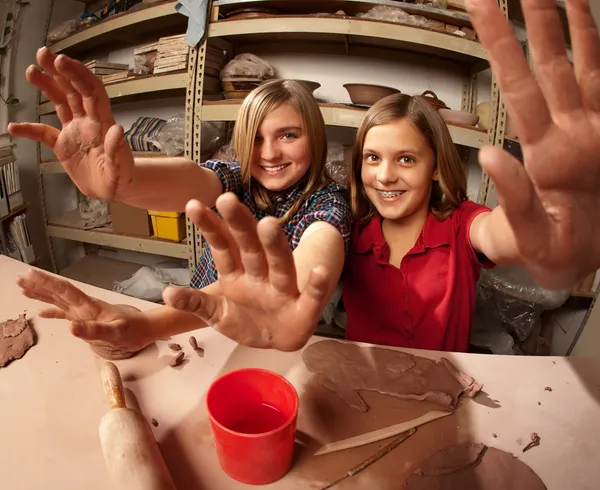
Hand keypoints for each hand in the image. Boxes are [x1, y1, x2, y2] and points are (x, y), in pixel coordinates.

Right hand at [7, 47, 133, 201]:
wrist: (114, 191)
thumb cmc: (122, 177)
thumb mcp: (121, 167)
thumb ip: (116, 149)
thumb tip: (117, 129)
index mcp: (102, 124)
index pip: (91, 92)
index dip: (78, 75)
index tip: (62, 61)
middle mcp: (87, 122)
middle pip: (74, 90)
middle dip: (60, 71)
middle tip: (43, 54)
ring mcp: (75, 132)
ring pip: (60, 103)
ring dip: (47, 86)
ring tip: (31, 71)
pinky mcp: (64, 146)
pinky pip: (44, 133)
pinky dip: (29, 129)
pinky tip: (14, 127)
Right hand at [16, 269, 151, 358]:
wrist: (145, 329)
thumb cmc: (132, 331)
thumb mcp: (116, 333)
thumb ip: (94, 330)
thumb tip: (71, 327)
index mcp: (90, 306)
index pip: (65, 291)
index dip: (48, 283)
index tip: (31, 274)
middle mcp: (85, 306)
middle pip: (59, 292)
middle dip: (40, 285)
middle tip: (20, 277)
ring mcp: (85, 312)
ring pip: (59, 300)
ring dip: (43, 294)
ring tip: (24, 288)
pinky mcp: (87, 319)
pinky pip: (65, 313)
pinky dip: (53, 311)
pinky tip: (42, 312)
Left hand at [162, 194, 329, 350]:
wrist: (277, 340)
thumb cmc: (247, 320)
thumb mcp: (217, 314)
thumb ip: (196, 303)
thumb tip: (167, 294)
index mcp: (237, 274)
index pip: (222, 247)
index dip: (210, 227)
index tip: (193, 205)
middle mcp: (260, 275)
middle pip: (249, 247)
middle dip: (239, 225)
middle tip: (227, 199)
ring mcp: (283, 291)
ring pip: (280, 264)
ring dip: (274, 245)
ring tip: (269, 224)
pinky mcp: (304, 311)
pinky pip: (312, 297)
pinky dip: (318, 285)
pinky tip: (322, 271)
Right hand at [466, 0, 599, 287]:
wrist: (592, 259)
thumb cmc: (556, 249)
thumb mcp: (529, 238)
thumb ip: (514, 197)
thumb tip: (490, 155)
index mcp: (550, 158)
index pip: (519, 86)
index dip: (500, 43)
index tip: (484, 5)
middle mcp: (577, 134)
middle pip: (552, 62)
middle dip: (534, 15)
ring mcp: (595, 130)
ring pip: (584, 62)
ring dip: (571, 21)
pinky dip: (594, 47)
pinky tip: (586, 23)